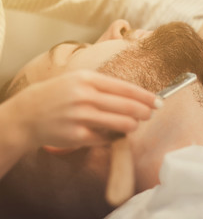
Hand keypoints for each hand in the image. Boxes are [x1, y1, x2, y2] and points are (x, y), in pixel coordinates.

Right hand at [5, 70, 160, 149]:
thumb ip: (104, 86)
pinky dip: (114, 138)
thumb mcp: (78, 80)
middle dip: (145, 112)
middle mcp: (85, 96)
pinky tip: (114, 135)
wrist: (27, 114)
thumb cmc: (57, 95)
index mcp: (88, 79)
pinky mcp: (77, 136)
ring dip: (133, 126)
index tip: (158, 101)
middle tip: (151, 114)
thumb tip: (133, 95)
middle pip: (128, 106)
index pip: (126, 88)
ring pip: (121, 123)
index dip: (146, 96)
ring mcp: (81, 116)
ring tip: (134, 125)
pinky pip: (106, 139)